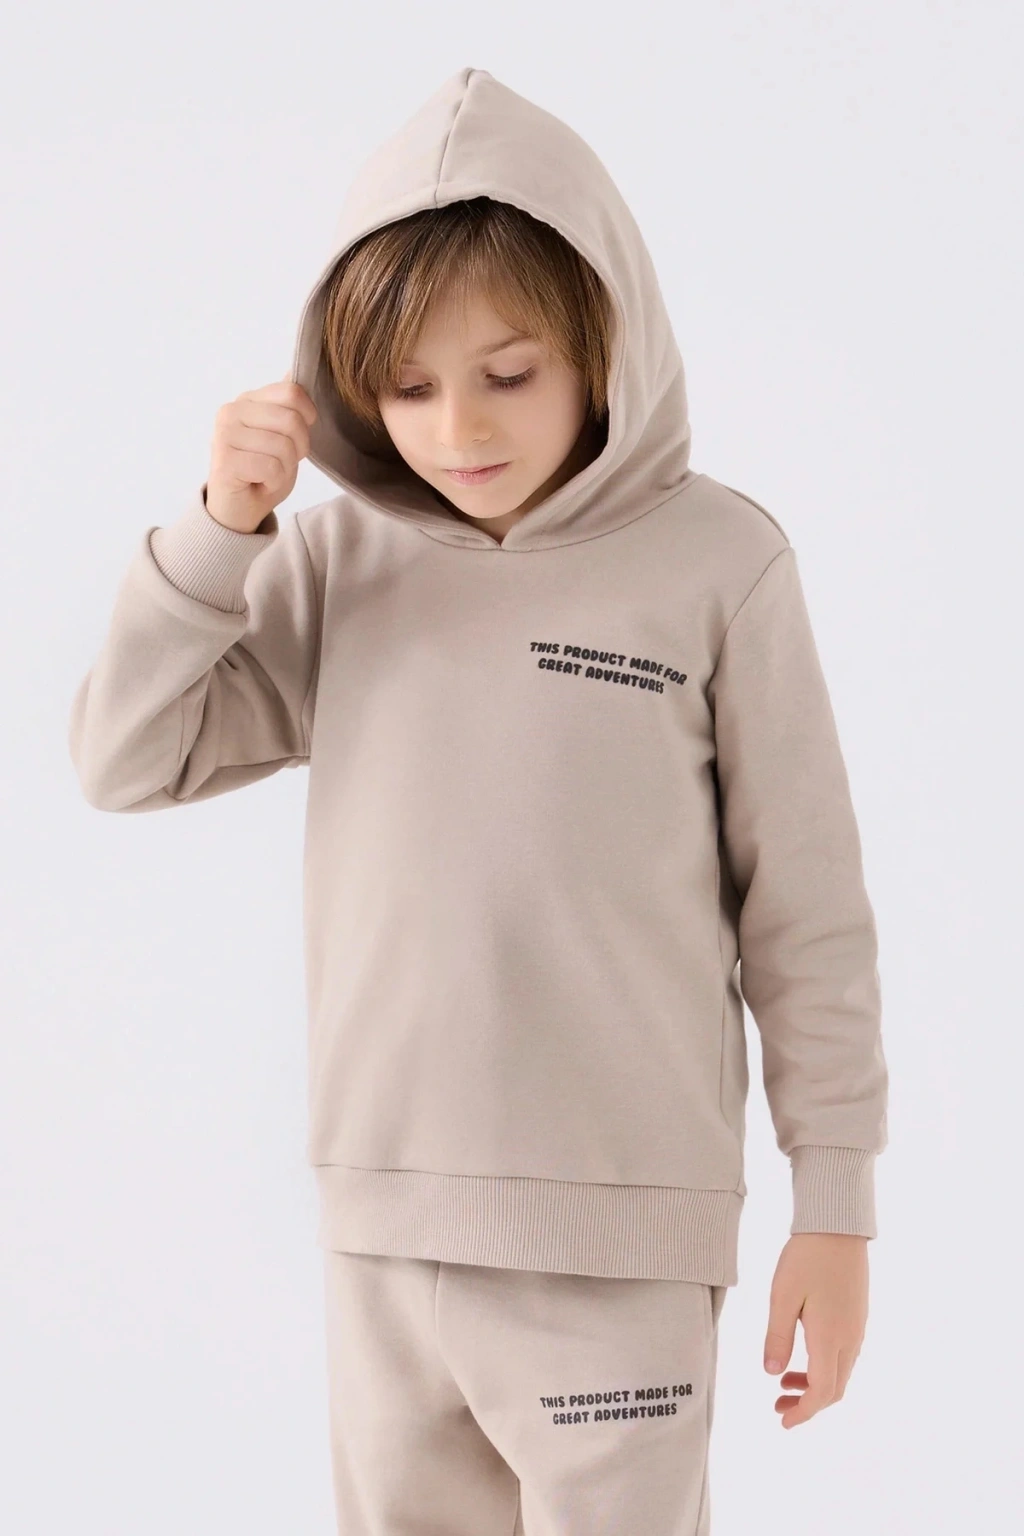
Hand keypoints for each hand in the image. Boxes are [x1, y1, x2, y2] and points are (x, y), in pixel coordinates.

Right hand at [206, 375, 317, 532]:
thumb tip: (295, 367)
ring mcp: (224, 434)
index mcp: (248, 399)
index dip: (307, 419)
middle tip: (283, 462)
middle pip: (291, 419)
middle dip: (298, 448)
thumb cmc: (263, 472)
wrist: (239, 509)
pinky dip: (275, 481)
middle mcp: (232, 410)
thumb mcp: (283, 433)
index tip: (296, 439)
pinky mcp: (224, 460)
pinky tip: (261, 483)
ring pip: (282, 445)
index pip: (292, 392)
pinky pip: (271, 467)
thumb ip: (288, 403)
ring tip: (270, 473)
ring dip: (285, 468)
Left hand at [763, 1233, 868, 1428]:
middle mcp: (849, 1339)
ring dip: (815, 1385)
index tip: (783, 1421)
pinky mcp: (857, 1315)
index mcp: (830, 1338)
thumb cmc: (806, 1257)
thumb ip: (777, 1337)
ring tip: (783, 1382)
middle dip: (807, 1404)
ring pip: (840, 1372)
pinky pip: (844, 1355)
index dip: (803, 1413)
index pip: (822, 1392)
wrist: (838, 1226)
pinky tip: (802, 1355)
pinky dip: (823, 1367)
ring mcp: (857, 1328)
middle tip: (777, 1405)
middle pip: (834, 1389)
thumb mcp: (782, 1296)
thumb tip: (771, 1373)